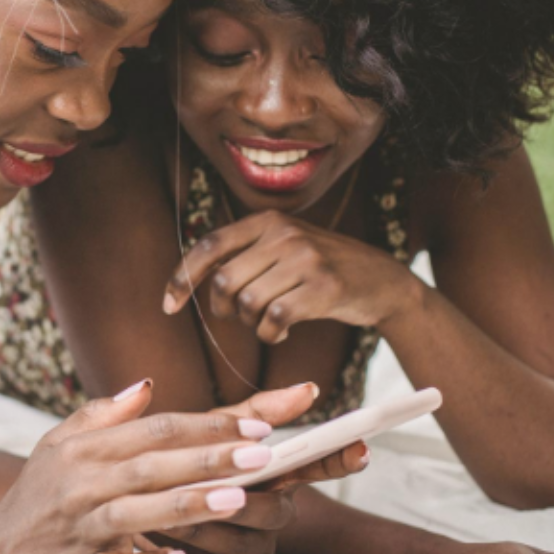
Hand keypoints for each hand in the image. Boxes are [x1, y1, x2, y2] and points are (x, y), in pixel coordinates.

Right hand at [0, 379, 281, 553]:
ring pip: (138, 514)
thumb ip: (102, 414)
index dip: (205, 425)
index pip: (153, 430)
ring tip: (238, 499)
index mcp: (83, 451)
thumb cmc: (37, 493)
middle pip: (151, 467)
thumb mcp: (58, 444)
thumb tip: (148, 385)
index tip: (255, 425)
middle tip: (262, 454)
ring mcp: (82, 530)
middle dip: (209, 459)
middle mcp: (82, 486)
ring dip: (188, 506)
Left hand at [153, 383, 370, 553]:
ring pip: (239, 543)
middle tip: (211, 486)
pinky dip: (184, 548)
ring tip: (170, 505)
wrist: (147, 500)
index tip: (361, 447)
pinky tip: (157, 531)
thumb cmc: (187, 458)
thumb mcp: (215, 432)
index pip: (318, 466)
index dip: (341, 459)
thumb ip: (255, 414)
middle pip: (274, 513)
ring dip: (205, 522)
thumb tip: (309, 388)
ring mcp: (251, 547)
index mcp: (275, 476)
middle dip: (242, 500)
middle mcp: (273, 514)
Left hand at [162, 210, 417, 341]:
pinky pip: (274, 319)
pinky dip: (271, 333)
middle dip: (224, 310)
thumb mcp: (284, 246)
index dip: (182, 278)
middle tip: (241, 317)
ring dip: (251, 323)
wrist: (384, 282)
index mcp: (267, 220)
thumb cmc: (322, 270)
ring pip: (248, 303)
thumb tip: (188, 279)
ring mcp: (306, 259)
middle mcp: (284, 234)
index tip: (169, 306)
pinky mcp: (324, 288)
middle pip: (224, 282)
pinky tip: (282, 332)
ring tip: (268, 322)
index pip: (209, 246)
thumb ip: (244, 253)